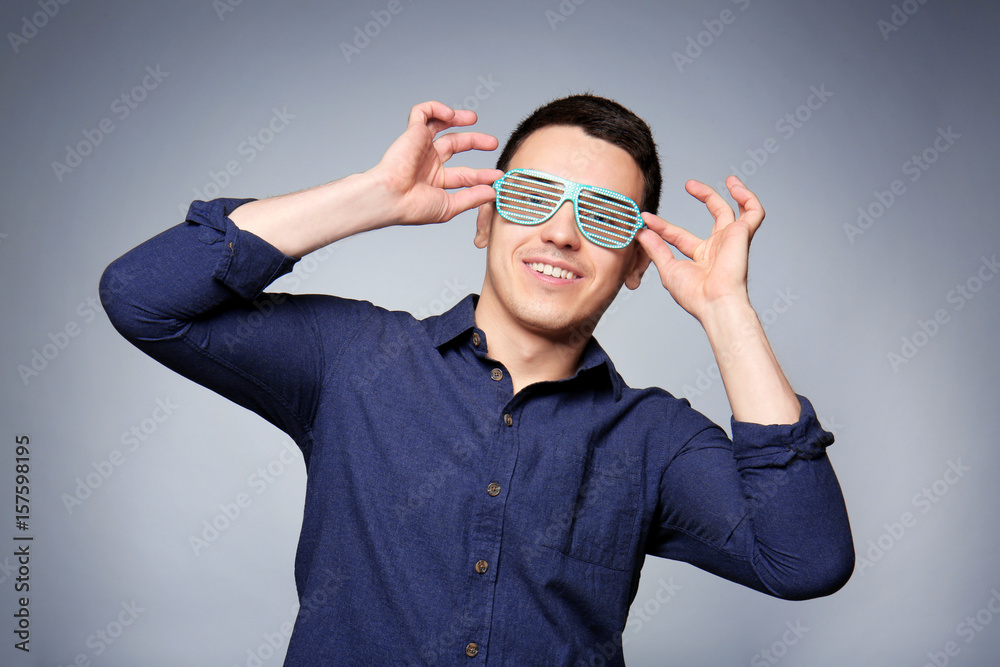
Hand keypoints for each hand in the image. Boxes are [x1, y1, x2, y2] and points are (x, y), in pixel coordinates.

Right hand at [371, 101, 503, 225]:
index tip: (497, 176)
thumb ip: (472, 198)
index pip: (465, 173)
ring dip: (458, 118)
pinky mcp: (412, 132)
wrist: (392, 198)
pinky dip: (437, 108)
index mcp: (436, 180)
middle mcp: (428, 161)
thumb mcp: (450, 206)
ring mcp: (420, 146)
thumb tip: (493, 193)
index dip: (482, 174)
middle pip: (456, 144)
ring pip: (440, 124)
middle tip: (492, 143)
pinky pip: (422, 111)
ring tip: (473, 118)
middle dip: (475, 141)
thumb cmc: (413, 207)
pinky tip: (450, 115)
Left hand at [636, 176, 763, 321]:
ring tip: (726, 179)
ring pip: (735, 210)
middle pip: (714, 215)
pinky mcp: (744, 234)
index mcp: (701, 257)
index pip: (680, 235)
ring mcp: (732, 239)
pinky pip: (755, 212)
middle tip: (688, 184)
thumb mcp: (668, 268)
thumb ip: (655, 249)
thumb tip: (642, 232)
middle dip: (703, 196)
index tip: (646, 218)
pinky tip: (735, 187)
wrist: (714, 301)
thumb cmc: (695, 294)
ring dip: (729, 193)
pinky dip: (748, 198)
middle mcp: (718, 246)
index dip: (663, 226)